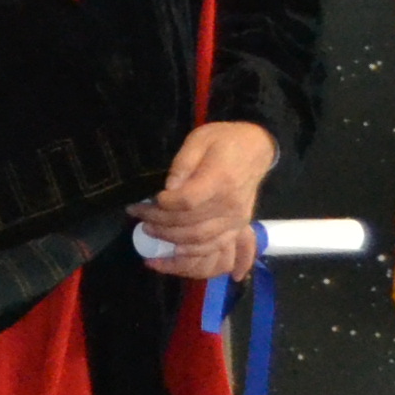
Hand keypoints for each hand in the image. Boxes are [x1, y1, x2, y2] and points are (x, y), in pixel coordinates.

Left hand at [133, 119, 280, 279]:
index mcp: (221, 181)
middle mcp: (231, 206)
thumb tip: (168, 189)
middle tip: (138, 216)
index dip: (163, 205)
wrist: (256, 149)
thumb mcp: (199, 140)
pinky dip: (194, 255)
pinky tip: (175, 253)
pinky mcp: (238, 227)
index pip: (187, 202)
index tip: (149, 199)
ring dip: (171, 241)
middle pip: (191, 225)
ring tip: (149, 232)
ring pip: (201, 241)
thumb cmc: (224, 141)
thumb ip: (182, 164)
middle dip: (159, 224)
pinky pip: (217, 248)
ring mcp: (236, 220)